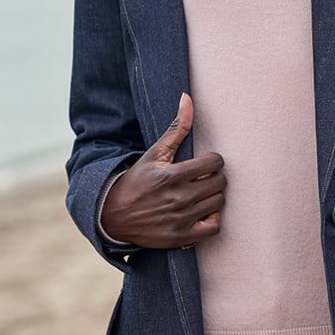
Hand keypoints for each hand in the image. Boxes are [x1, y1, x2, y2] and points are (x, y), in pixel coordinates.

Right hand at [100, 93, 225, 247]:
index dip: (212, 160)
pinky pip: (214, 227)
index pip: (215, 162)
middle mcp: (179, 198)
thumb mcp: (155, 153)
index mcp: (173, 175)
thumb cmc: (138, 180)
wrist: (114, 215)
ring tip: (202, 192)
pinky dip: (212, 219)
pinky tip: (202, 211)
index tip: (204, 163)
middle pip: (220, 182)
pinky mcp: (182, 237)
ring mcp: (182, 218)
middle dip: (214, 176)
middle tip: (203, 177)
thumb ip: (177, 127)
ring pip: (219, 201)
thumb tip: (187, 98)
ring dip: (214, 195)